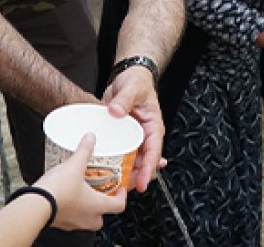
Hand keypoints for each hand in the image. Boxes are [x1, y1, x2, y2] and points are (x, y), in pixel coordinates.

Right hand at [34, 133, 127, 230]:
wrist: (35, 205)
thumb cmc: (58, 191)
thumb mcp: (74, 165)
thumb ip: (84, 151)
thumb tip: (91, 139)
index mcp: (97, 206)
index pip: (118, 206)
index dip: (122, 196)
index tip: (120, 189)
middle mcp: (87, 218)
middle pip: (101, 217)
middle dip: (102, 207)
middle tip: (100, 193)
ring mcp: (72, 223)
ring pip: (85, 220)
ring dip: (86, 209)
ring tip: (81, 194)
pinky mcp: (59, 223)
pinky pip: (70, 219)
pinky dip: (70, 210)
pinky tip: (65, 198)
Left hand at [102, 66, 163, 191]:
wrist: (129, 76)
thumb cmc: (136, 81)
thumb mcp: (131, 87)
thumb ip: (124, 99)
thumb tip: (115, 112)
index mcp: (153, 126)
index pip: (153, 151)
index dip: (148, 169)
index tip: (143, 182)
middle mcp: (146, 135)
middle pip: (144, 162)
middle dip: (137, 177)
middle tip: (125, 189)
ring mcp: (134, 137)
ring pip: (134, 161)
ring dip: (127, 174)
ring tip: (117, 187)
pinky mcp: (123, 137)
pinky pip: (122, 154)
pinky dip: (118, 164)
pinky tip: (110, 174)